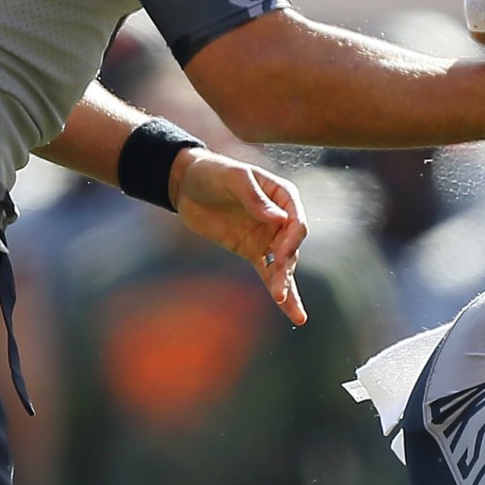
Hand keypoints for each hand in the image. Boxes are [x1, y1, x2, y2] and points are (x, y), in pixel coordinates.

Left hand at [173, 149, 309, 324]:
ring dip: (287, 285)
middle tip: (279, 288)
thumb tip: (279, 219)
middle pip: (292, 248)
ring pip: (284, 265)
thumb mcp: (233, 178)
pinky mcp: (252, 251)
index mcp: (283, 196)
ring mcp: (267, 236)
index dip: (292, 241)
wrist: (187, 184)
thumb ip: (255, 198)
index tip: (279, 255)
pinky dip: (278, 289)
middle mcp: (280, 218)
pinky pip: (268, 273)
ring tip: (295, 312)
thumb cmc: (213, 172)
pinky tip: (291, 311)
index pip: (297, 223)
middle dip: (286, 269)